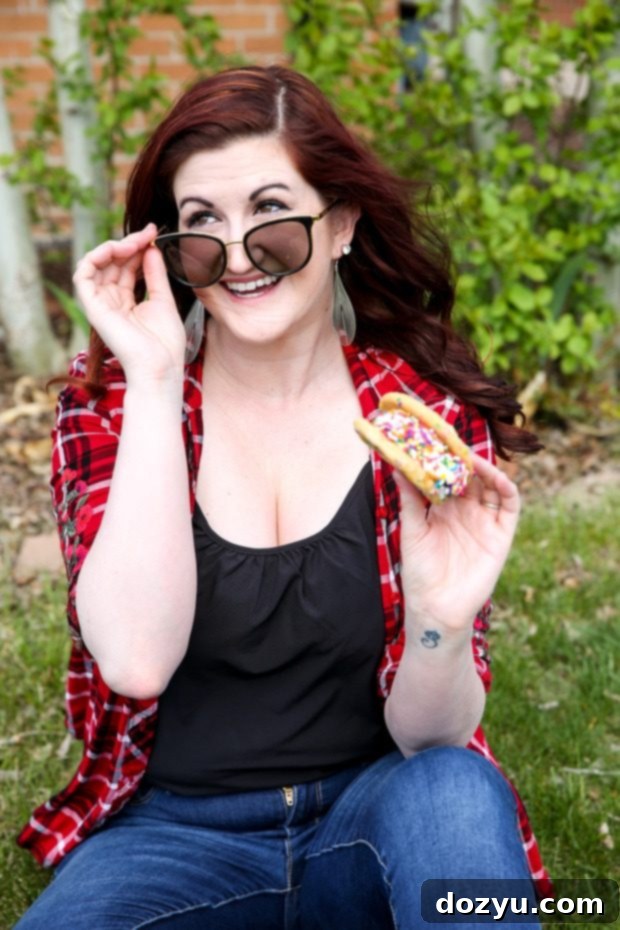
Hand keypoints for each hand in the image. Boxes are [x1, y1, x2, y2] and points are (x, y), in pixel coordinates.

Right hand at [73, 223, 186, 386]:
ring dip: (113, 247)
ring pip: (96, 264)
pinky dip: (95, 257)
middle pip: (112, 262)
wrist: (160, 366)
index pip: (126, 266)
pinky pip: (83, 275)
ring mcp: (101, 304)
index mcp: (127, 301)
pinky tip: (115, 250)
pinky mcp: (92, 307)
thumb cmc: (164, 342)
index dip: (138, 247)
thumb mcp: (163, 299)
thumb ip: (155, 274)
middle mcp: (111, 301)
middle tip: (148, 234)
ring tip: (134, 242)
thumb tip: (150, 248)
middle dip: (129, 243)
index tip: (154, 232)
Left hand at [393, 453, 519, 636]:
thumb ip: (409, 498)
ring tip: (472, 458)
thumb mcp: (411, 530)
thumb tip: (396, 465)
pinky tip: (496, 476)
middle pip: (471, 477)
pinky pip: (510, 506)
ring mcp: (485, 521)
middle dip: (464, 459)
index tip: (435, 439)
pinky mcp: (501, 535)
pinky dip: (507, 487)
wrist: (436, 607)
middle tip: (454, 441)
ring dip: (486, 469)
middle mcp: (466, 512)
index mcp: (443, 509)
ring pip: (492, 486)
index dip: (445, 459)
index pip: (448, 476)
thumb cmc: (419, 572)